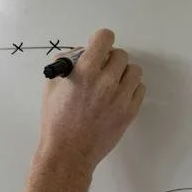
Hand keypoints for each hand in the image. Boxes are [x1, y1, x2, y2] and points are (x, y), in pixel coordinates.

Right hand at [36, 28, 145, 172]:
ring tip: (111, 85)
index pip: (105, 38)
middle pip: (120, 54)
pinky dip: (130, 89)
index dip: (100, 41)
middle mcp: (106, 81)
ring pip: (134, 70)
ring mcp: (121, 97)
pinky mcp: (130, 111)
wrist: (68, 153)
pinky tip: (117, 97)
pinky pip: (140, 88)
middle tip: (101, 71)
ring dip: (123, 74)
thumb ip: (65, 65)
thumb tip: (77, 54)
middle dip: (110, 60)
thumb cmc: (56, 122)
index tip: (97, 49)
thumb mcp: (51, 88)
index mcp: (85, 71)